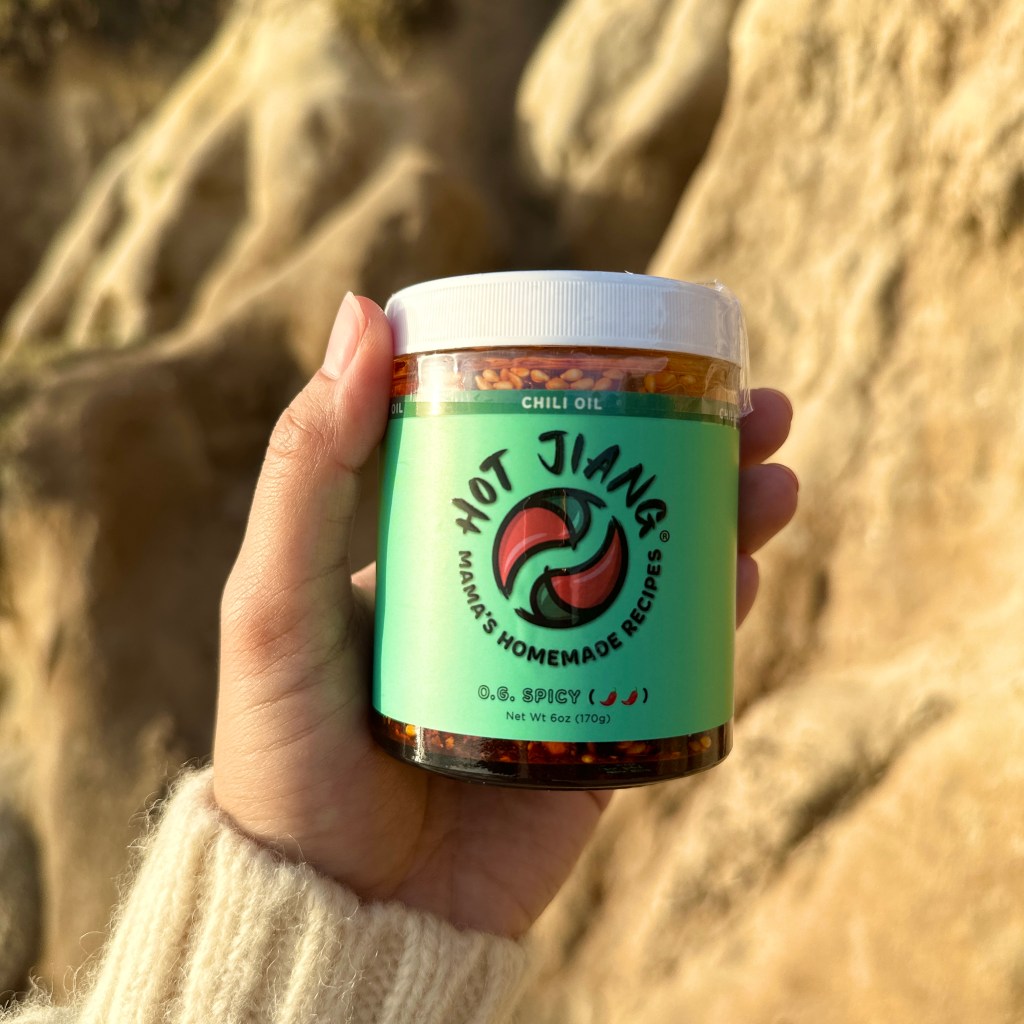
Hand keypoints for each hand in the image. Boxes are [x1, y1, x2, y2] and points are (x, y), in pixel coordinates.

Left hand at [213, 294, 797, 937]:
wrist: (337, 906)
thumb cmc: (286, 749)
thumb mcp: (275, 595)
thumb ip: (306, 466)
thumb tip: (360, 312)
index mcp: (443, 549)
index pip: (532, 449)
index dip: (599, 397)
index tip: (654, 353)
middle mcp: (512, 593)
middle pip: (618, 500)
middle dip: (695, 449)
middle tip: (756, 410)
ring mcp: (561, 658)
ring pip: (661, 570)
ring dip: (727, 517)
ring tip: (774, 480)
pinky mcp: (597, 729)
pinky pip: (671, 662)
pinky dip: (717, 615)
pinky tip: (748, 575)